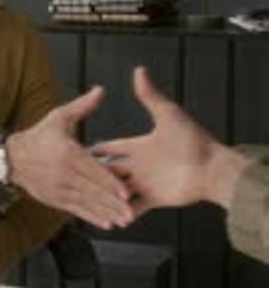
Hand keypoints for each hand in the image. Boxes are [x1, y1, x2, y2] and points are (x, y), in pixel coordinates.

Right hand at [7, 86, 133, 228]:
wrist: (11, 157)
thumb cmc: (39, 136)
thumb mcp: (59, 116)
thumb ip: (83, 106)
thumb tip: (101, 90)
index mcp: (68, 153)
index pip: (93, 171)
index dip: (111, 183)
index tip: (126, 192)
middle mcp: (64, 174)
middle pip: (93, 191)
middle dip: (113, 203)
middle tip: (131, 212)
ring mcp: (58, 189)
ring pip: (87, 203)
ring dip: (106, 213)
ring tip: (124, 221)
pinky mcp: (55, 199)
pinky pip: (76, 210)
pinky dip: (92, 217)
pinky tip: (106, 223)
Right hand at [93, 66, 249, 215]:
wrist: (212, 168)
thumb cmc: (193, 140)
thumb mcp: (168, 114)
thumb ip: (150, 95)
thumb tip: (139, 70)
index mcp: (140, 146)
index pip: (113, 147)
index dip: (98, 148)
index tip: (80, 148)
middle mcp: (140, 165)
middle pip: (111, 170)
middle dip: (95, 173)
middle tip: (74, 177)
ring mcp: (146, 184)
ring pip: (118, 191)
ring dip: (105, 194)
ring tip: (86, 199)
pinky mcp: (153, 200)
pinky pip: (133, 209)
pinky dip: (121, 213)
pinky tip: (107, 217)